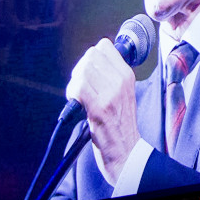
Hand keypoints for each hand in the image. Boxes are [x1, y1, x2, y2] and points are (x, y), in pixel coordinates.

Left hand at [66, 39, 140, 183]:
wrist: (126, 152)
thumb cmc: (120, 125)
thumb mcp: (123, 94)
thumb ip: (110, 76)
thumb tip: (90, 62)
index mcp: (127, 75)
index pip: (104, 46)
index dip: (91, 58)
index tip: (90, 73)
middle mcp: (121, 81)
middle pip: (90, 56)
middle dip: (80, 70)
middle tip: (81, 87)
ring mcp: (111, 94)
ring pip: (83, 70)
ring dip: (74, 83)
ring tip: (78, 97)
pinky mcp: (99, 108)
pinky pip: (79, 88)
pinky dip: (72, 93)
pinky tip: (77, 104)